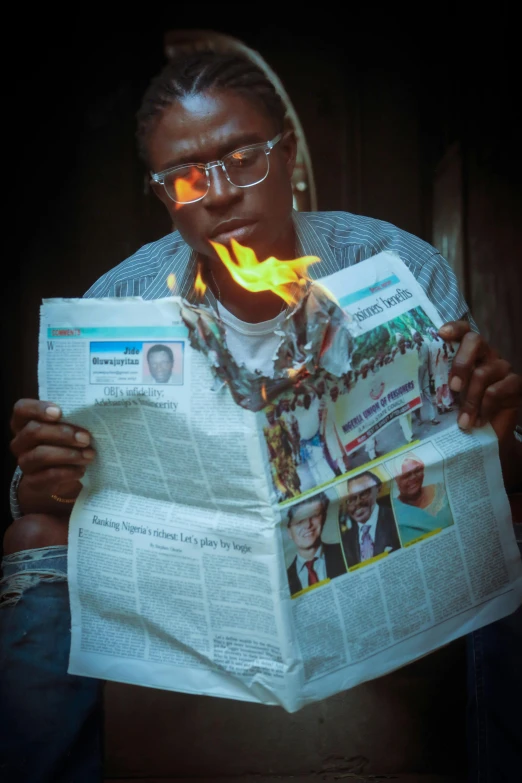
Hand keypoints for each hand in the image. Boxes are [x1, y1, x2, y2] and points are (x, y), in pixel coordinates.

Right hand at [10, 399, 94, 511]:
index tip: (59, 412)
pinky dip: (68, 472)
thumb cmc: (62, 444)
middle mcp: (20, 441)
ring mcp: (24, 462)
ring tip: (89, 455)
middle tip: (86, 438)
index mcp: (24, 422)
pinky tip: (81, 470)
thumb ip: (69, 420)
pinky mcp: (33, 481)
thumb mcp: (63, 429)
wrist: (55, 478)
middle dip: (62, 433)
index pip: (22, 409)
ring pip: (41, 454)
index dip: (38, 409)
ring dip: (69, 454)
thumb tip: (91, 414)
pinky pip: (49, 475)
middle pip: (34, 431)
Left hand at [438, 321, 521, 439]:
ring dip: (470, 400)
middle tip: (452, 387)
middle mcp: (487, 355)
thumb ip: (439, 383)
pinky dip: (484, 409)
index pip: (464, 331)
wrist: (489, 434)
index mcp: (469, 353)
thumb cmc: (463, 411)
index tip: (441, 334)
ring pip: (482, 373)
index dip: (454, 328)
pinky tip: (479, 421)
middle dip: (461, 363)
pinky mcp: (515, 384)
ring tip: (463, 421)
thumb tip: (413, 380)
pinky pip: (496, 391)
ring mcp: (502, 368)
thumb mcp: (448, 396)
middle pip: (475, 341)